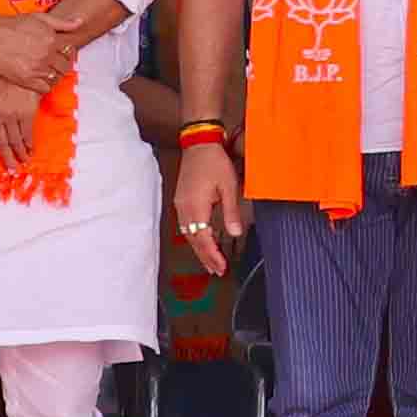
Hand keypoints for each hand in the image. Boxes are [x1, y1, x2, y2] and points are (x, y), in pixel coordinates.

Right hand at [0, 10, 72, 92]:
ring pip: (55, 78)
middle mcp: (46, 55)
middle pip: (64, 68)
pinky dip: (44, 86)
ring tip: (44, 73)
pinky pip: (44, 88)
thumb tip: (80, 22)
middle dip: (61, 67)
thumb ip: (62, 23)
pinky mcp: (24, 78)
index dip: (66, 56)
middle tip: (52, 67)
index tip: (60, 57)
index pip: (69, 54)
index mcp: (52, 40)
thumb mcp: (40, 19)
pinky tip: (38, 80)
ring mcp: (36, 67)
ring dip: (52, 77)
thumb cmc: (14, 25)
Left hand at [0, 75, 43, 167]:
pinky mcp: (26, 114)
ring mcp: (11, 116)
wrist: (23, 72)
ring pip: (14, 140)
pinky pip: (26, 134)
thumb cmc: (2, 80)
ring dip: (19, 153)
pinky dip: (29, 144)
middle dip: (6, 157)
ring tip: (23, 161)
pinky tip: (31, 149)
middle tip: (11, 168)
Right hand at [172, 141, 248, 276]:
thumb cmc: (215, 163)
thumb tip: (236, 233)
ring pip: (188, 234)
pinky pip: (186, 225)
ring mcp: (180, 205)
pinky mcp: (181, 201)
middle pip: (193, 240)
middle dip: (205, 257)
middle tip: (217, 271)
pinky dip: (195, 237)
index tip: (221, 267)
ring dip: (200, 249)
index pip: (203, 239)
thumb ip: (231, 211)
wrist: (198, 145)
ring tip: (211, 262)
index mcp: (195, 207)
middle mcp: (184, 209)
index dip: (212, 255)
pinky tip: (204, 241)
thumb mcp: (229, 186)